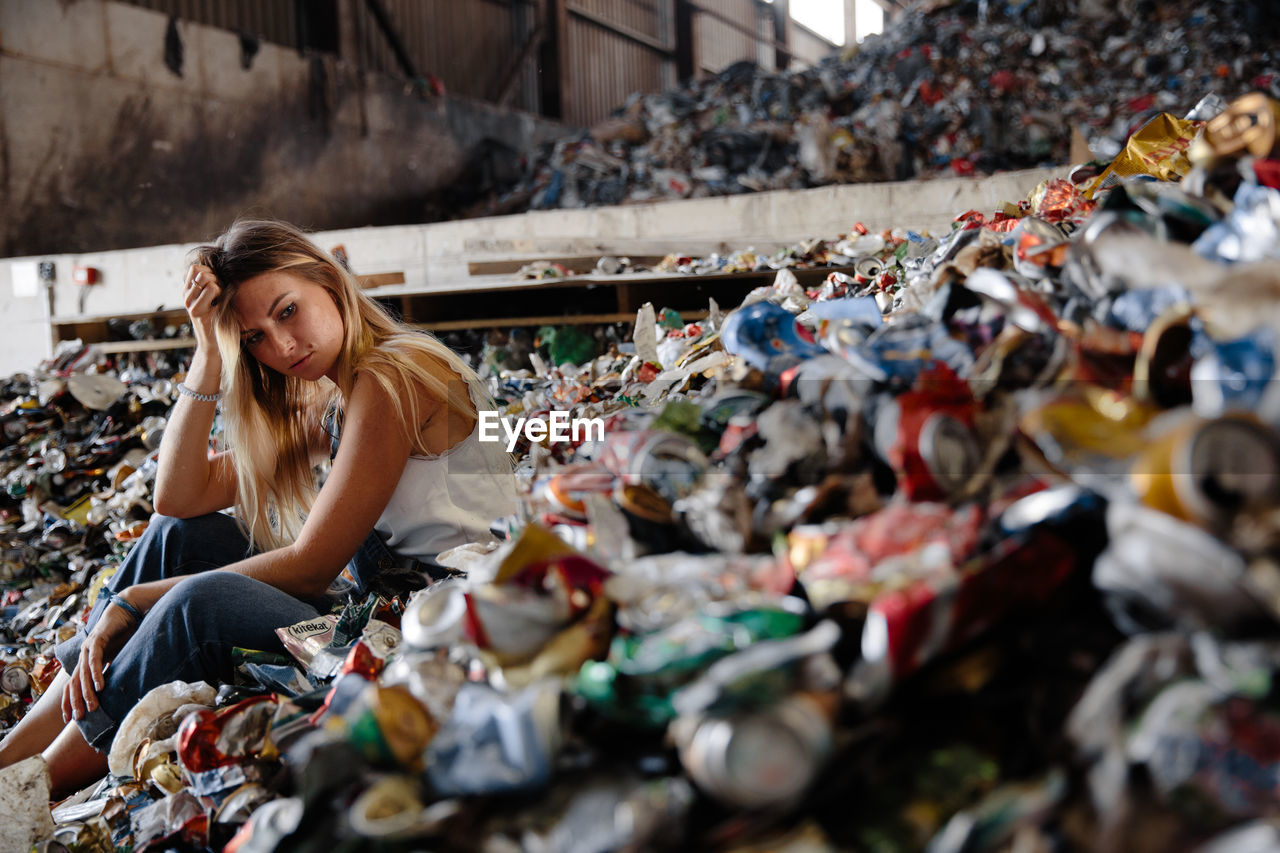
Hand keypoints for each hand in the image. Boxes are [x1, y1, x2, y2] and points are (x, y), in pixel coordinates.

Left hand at [61, 597, 139, 721]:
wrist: (126, 611)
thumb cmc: (123, 634)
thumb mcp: (116, 657)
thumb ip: (112, 670)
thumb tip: (115, 689)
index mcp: (86, 661)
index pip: (72, 685)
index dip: (70, 701)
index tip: (70, 718)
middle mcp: (83, 656)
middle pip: (73, 683)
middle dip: (75, 702)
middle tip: (79, 718)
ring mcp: (88, 648)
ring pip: (82, 674)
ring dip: (86, 692)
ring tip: (92, 706)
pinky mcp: (97, 640)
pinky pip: (94, 660)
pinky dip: (96, 674)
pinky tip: (99, 686)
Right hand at [184, 264, 222, 350]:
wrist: (213, 343)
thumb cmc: (217, 319)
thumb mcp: (209, 299)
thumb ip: (208, 284)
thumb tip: (218, 266)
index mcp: (186, 292)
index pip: (195, 268)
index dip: (209, 271)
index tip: (216, 283)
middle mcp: (186, 297)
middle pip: (201, 273)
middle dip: (216, 278)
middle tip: (220, 293)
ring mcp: (192, 306)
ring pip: (208, 281)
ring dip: (220, 287)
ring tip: (220, 299)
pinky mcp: (200, 313)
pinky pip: (214, 291)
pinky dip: (223, 295)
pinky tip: (222, 307)